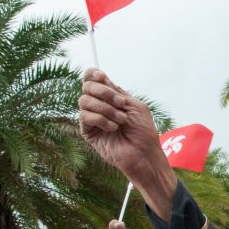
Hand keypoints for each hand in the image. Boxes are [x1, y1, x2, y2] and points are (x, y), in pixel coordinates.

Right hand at [78, 69, 171, 185]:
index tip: (101, 76)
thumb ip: (117, 92)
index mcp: (111, 97)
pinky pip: (85, 116)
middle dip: (104, 92)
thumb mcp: (135, 106)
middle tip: (121, 104)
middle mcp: (99, 105)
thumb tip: (99, 77)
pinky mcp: (87, 131)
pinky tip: (113, 128)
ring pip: (84, 101)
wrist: (143, 154)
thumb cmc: (143, 131)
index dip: (93, 74)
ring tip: (121, 120)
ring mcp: (92, 118)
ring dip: (106, 109)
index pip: (93, 79)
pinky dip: (101, 119)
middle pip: (87, 86)